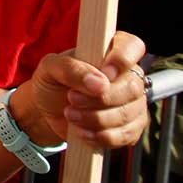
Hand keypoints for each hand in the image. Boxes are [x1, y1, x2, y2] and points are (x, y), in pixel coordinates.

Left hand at [17, 31, 148, 147]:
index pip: (132, 46)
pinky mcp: (131, 127)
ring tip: (71, 115)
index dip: (122, 60)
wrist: (48, 111)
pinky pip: (126, 135)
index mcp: (110, 51)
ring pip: (128, 113)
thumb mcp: (50, 68)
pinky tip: (82, 131)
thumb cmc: (52, 82)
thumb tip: (99, 83)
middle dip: (100, 98)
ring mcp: (134, 102)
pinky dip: (101, 136)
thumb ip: (71, 68)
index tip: (104, 73)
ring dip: (96, 119)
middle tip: (72, 99)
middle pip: (132, 87)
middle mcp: (127, 75)